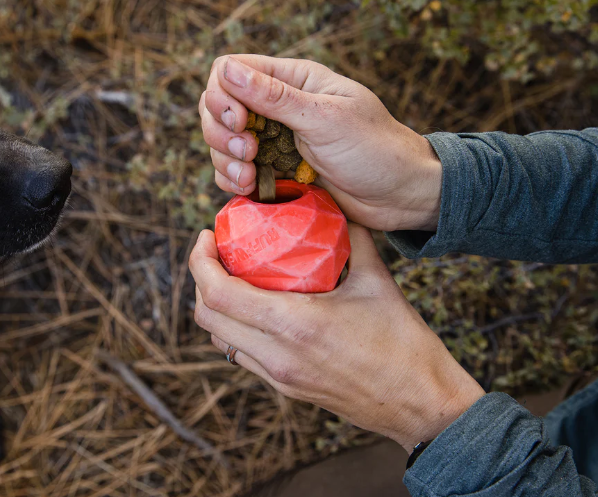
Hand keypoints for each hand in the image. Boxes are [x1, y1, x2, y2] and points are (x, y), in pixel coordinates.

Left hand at [188, 225, 484, 450]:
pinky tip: (253, 307)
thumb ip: (354, 239)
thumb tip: (337, 205)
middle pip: (207, 316)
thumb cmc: (404, 344)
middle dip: (199, 280)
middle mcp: (276, 354)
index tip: (206, 237)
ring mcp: (278, 375)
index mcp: (293, 324)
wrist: (421, 404)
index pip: (219, 293)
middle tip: (214, 253)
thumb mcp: (377, 282)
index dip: (200, 262)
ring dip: (214, 306)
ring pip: (219, 339)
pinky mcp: (285, 388)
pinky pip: (241, 355)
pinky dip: (233, 328)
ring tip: (229, 277)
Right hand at [199, 55, 442, 231]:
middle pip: (218, 106)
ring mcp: (273, 140)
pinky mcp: (273, 171)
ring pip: (221, 141)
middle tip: (247, 152)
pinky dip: (231, 180)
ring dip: (224, 159)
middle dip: (221, 130)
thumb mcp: (325, 119)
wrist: (400, 195)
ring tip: (250, 176)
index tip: (240, 121)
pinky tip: (249, 187)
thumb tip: (228, 70)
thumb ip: (275, 97)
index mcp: (293, 80)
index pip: (232, 69)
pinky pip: (233, 171)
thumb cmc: (374, 149)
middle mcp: (277, 106)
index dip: (223, 94)